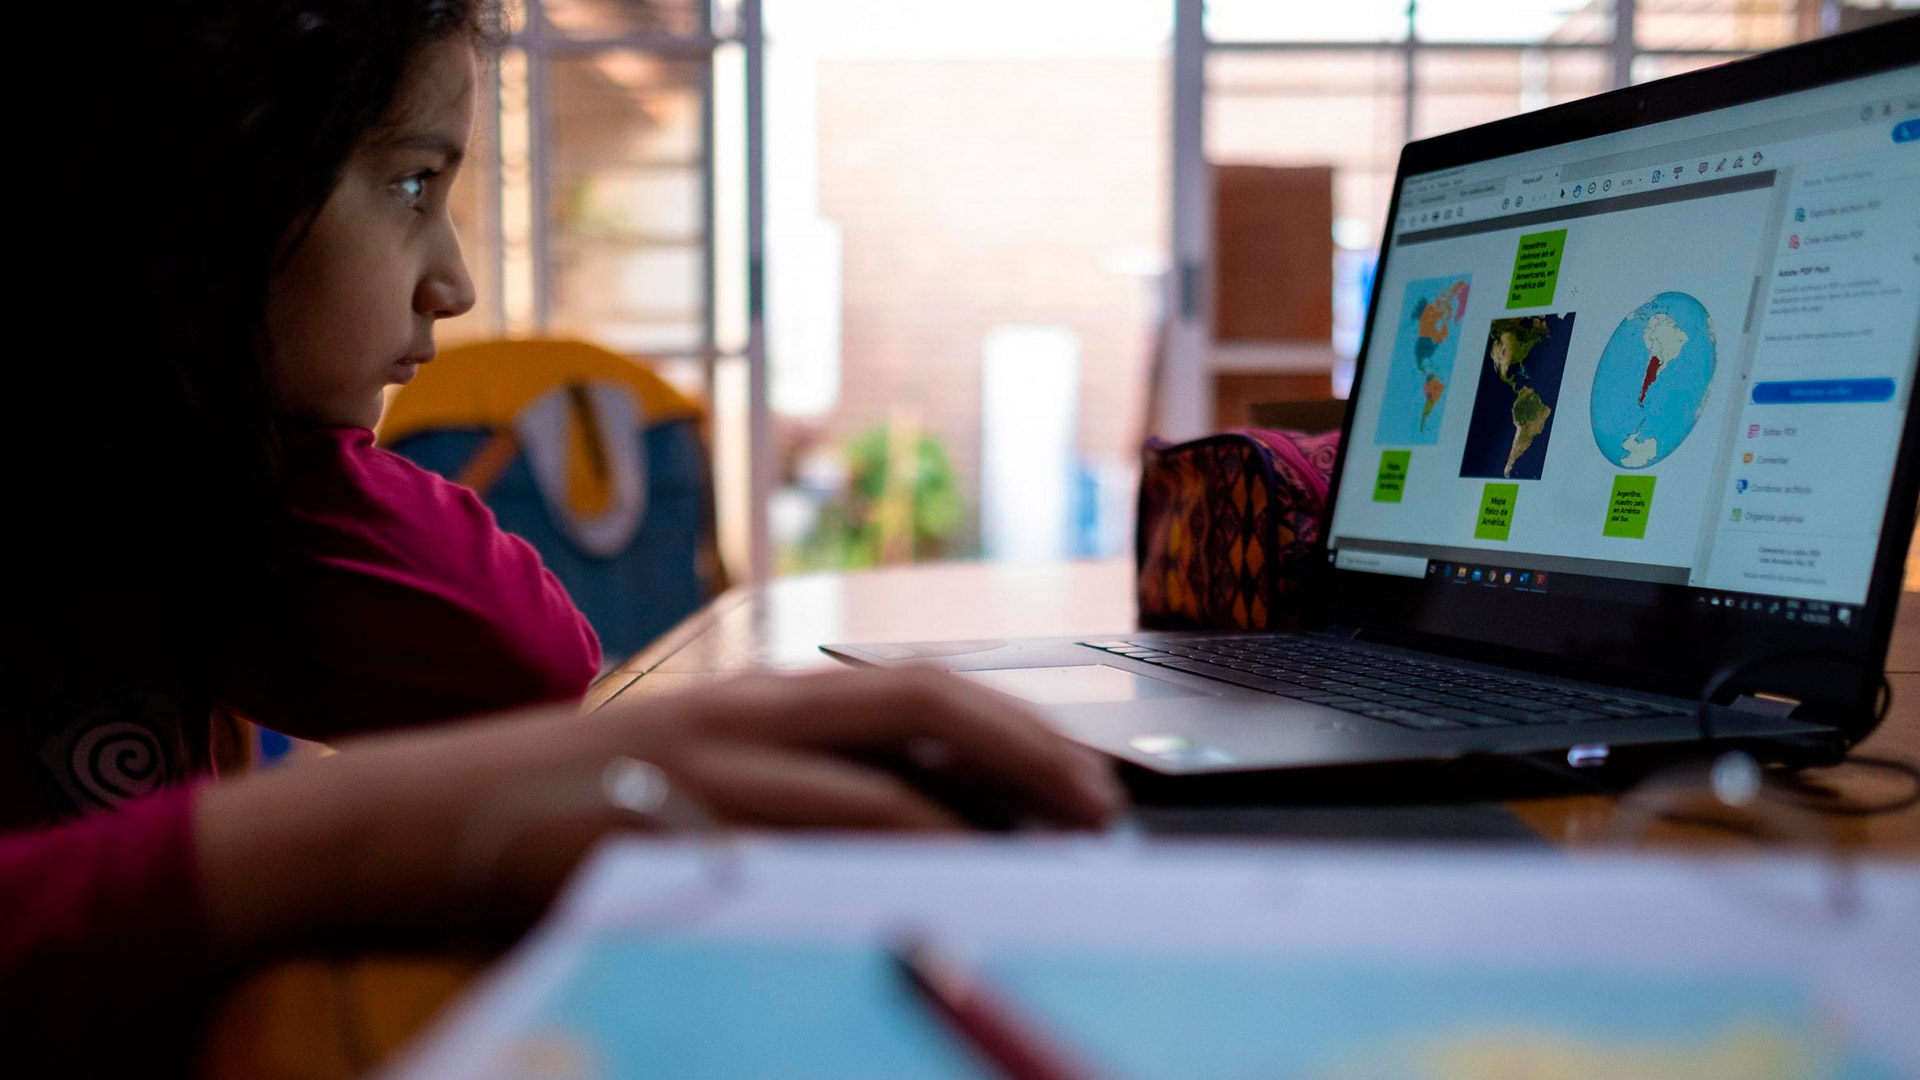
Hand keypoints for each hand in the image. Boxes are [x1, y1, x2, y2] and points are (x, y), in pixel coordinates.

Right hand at [196, 667, 1126, 953]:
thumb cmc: (553, 813)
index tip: (1081, 780)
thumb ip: (784, 795)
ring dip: (984, 809)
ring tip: (1055, 854)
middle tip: (1104, 812)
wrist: (410, 818)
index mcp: (757, 700)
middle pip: (924, 701)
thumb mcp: (685, 785)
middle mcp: (747, 712)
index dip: (1014, 728)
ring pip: (882, 768)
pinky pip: (804, 835)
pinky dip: (887, 856)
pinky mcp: (670, 820)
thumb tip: (908, 834)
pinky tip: (938, 888)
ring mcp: (709, 762)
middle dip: (1031, 751)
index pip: (916, 690)